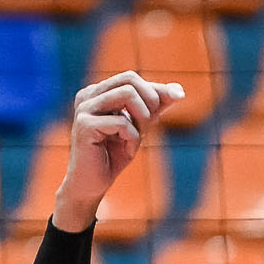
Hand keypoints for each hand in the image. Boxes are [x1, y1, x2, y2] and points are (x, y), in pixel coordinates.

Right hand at [54, 73, 186, 229]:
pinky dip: (133, 138)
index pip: (132, 78)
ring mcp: (84, 108)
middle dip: (149, 102)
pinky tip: (127, 151)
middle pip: (130, 79)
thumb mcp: (139, 127)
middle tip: (149, 126)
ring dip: (142, 118)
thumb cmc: (113, 155)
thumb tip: (180, 91)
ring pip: (127, 94)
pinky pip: (122, 122)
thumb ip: (155, 107)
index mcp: (97, 92)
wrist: (92, 185)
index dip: (154, 92)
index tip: (162, 113)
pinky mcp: (85, 125)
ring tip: (137, 138)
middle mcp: (88, 95)